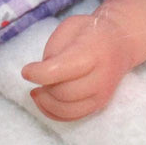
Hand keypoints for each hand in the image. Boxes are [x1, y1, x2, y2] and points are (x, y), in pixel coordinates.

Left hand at [21, 14, 135, 121]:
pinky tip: (45, 101)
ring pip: (66, 110)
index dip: (37, 73)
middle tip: (36, 77)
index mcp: (92, 51)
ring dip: (46, 103)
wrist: (120, 43)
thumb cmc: (90, 32)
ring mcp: (102, 94)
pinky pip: (72, 117)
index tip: (26, 71)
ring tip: (38, 91)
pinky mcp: (99, 105)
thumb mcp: (70, 27)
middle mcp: (100, 76)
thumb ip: (55, 48)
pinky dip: (53, 113)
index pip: (60, 70)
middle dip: (44, 88)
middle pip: (63, 93)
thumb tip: (42, 74)